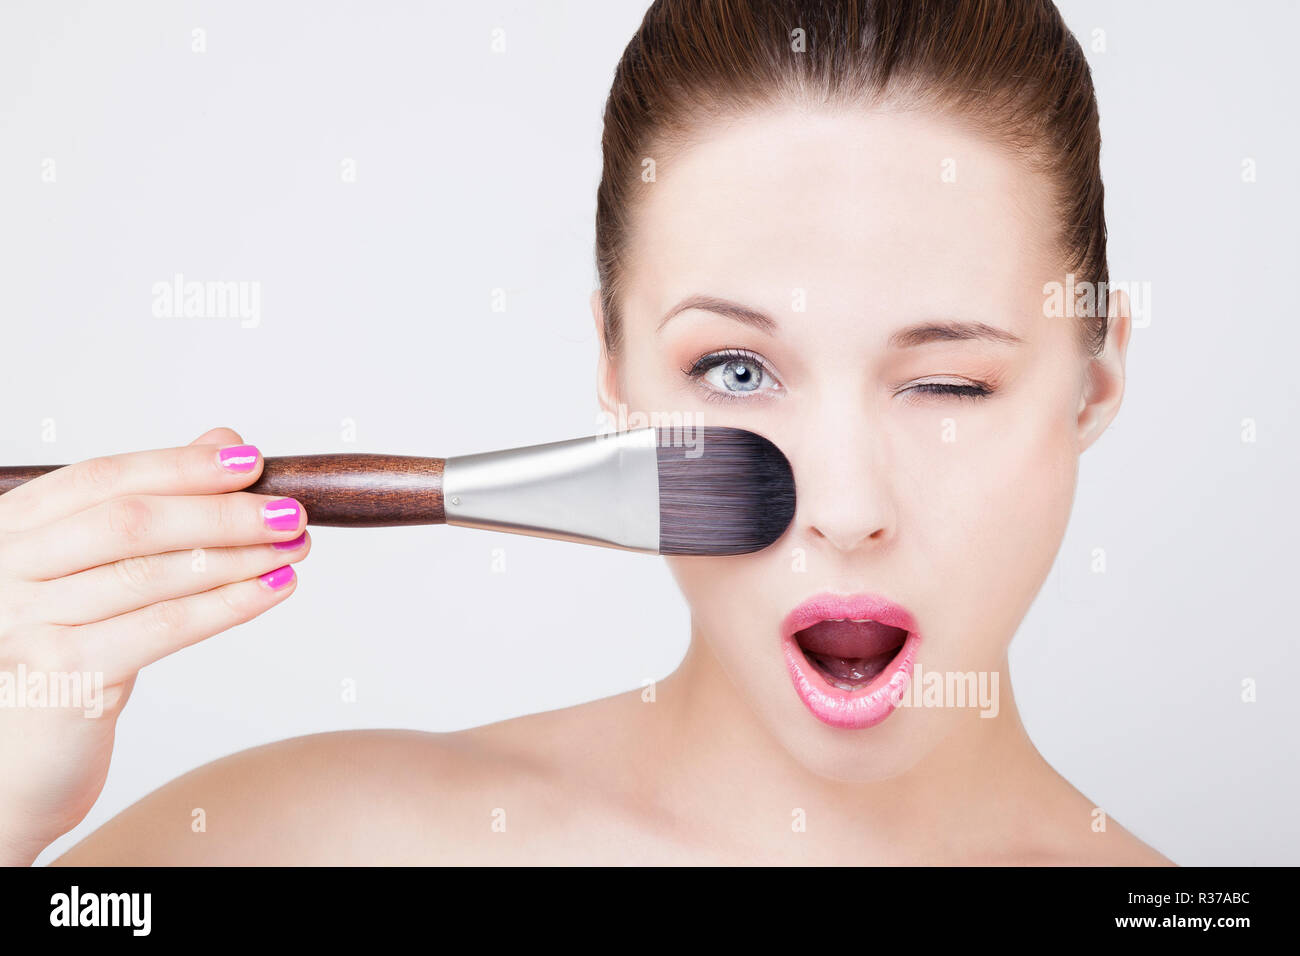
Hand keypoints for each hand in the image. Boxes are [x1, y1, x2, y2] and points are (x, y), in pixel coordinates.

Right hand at [0, 427, 308, 864]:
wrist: (18, 759)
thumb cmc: (65, 651)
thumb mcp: (99, 570)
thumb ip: (150, 504)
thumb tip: (221, 442)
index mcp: (9, 528)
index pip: (101, 478)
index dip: (180, 466)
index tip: (251, 461)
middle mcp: (5, 568)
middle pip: (129, 521)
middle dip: (222, 512)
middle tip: (291, 511)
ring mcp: (26, 622)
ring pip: (153, 574)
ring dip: (238, 557)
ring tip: (295, 547)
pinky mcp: (62, 674)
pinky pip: (163, 627)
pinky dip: (229, 604)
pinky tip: (274, 589)